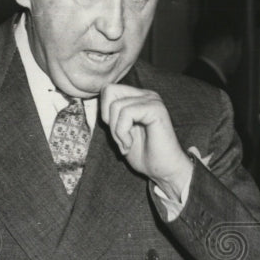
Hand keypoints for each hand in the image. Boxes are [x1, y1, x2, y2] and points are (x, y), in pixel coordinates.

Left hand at [100, 83, 192, 199]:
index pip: (108, 89)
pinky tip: (130, 144)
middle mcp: (146, 95)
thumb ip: (110, 114)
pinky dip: (122, 133)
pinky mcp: (156, 109)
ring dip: (117, 131)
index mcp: (138, 97)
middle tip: (120, 137)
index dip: (104, 112)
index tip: (116, 131)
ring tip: (127, 143)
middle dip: (108, 118)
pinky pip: (126, 113)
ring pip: (115, 105)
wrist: (162, 170)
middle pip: (109, 92)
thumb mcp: (118, 130)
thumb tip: (97, 100)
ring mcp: (152, 100)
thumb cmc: (142, 153)